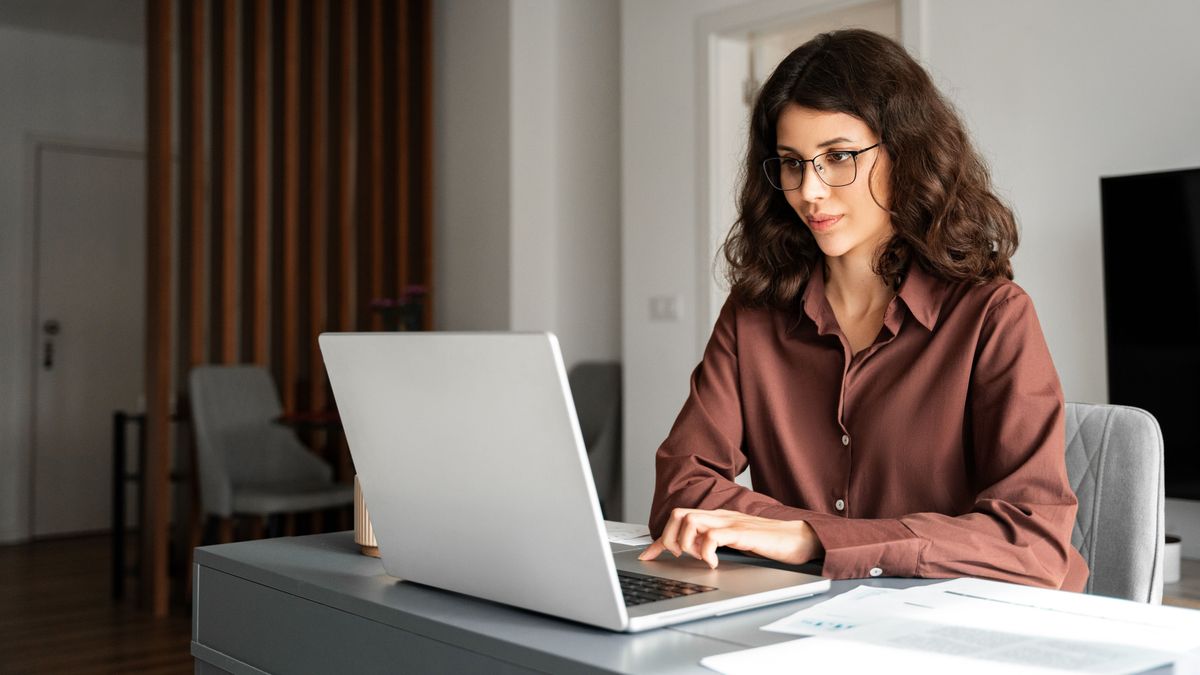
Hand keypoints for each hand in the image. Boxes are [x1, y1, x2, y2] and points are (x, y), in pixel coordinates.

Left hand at [637, 508, 822, 568]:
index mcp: (717, 517)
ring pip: (691, 521)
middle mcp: (720, 516)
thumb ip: (715, 542)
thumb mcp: (735, 542)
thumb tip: (693, 553)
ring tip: (696, 558)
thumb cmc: (769, 542)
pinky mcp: (742, 533)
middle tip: (677, 557)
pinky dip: (706, 551)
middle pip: (679, 515)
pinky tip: (713, 563)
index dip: (659, 540)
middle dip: (669, 538)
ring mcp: (731, 522)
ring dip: (685, 543)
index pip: (679, 520)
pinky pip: (713, 536)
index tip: (647, 556)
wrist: (799, 538)